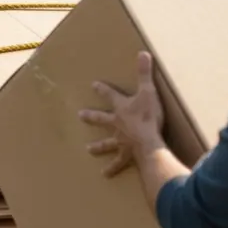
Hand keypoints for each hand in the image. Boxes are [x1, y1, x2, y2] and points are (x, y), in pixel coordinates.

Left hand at [78, 51, 167, 176]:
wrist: (148, 143)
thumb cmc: (148, 117)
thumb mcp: (148, 92)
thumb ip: (145, 73)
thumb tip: (142, 53)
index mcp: (121, 109)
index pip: (110, 95)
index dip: (102, 89)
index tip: (93, 85)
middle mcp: (117, 124)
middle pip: (101, 119)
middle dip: (91, 116)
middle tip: (80, 115)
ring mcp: (120, 141)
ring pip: (106, 143)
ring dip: (98, 146)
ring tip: (88, 149)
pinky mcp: (126, 155)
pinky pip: (118, 163)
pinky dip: (112, 168)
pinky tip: (105, 174)